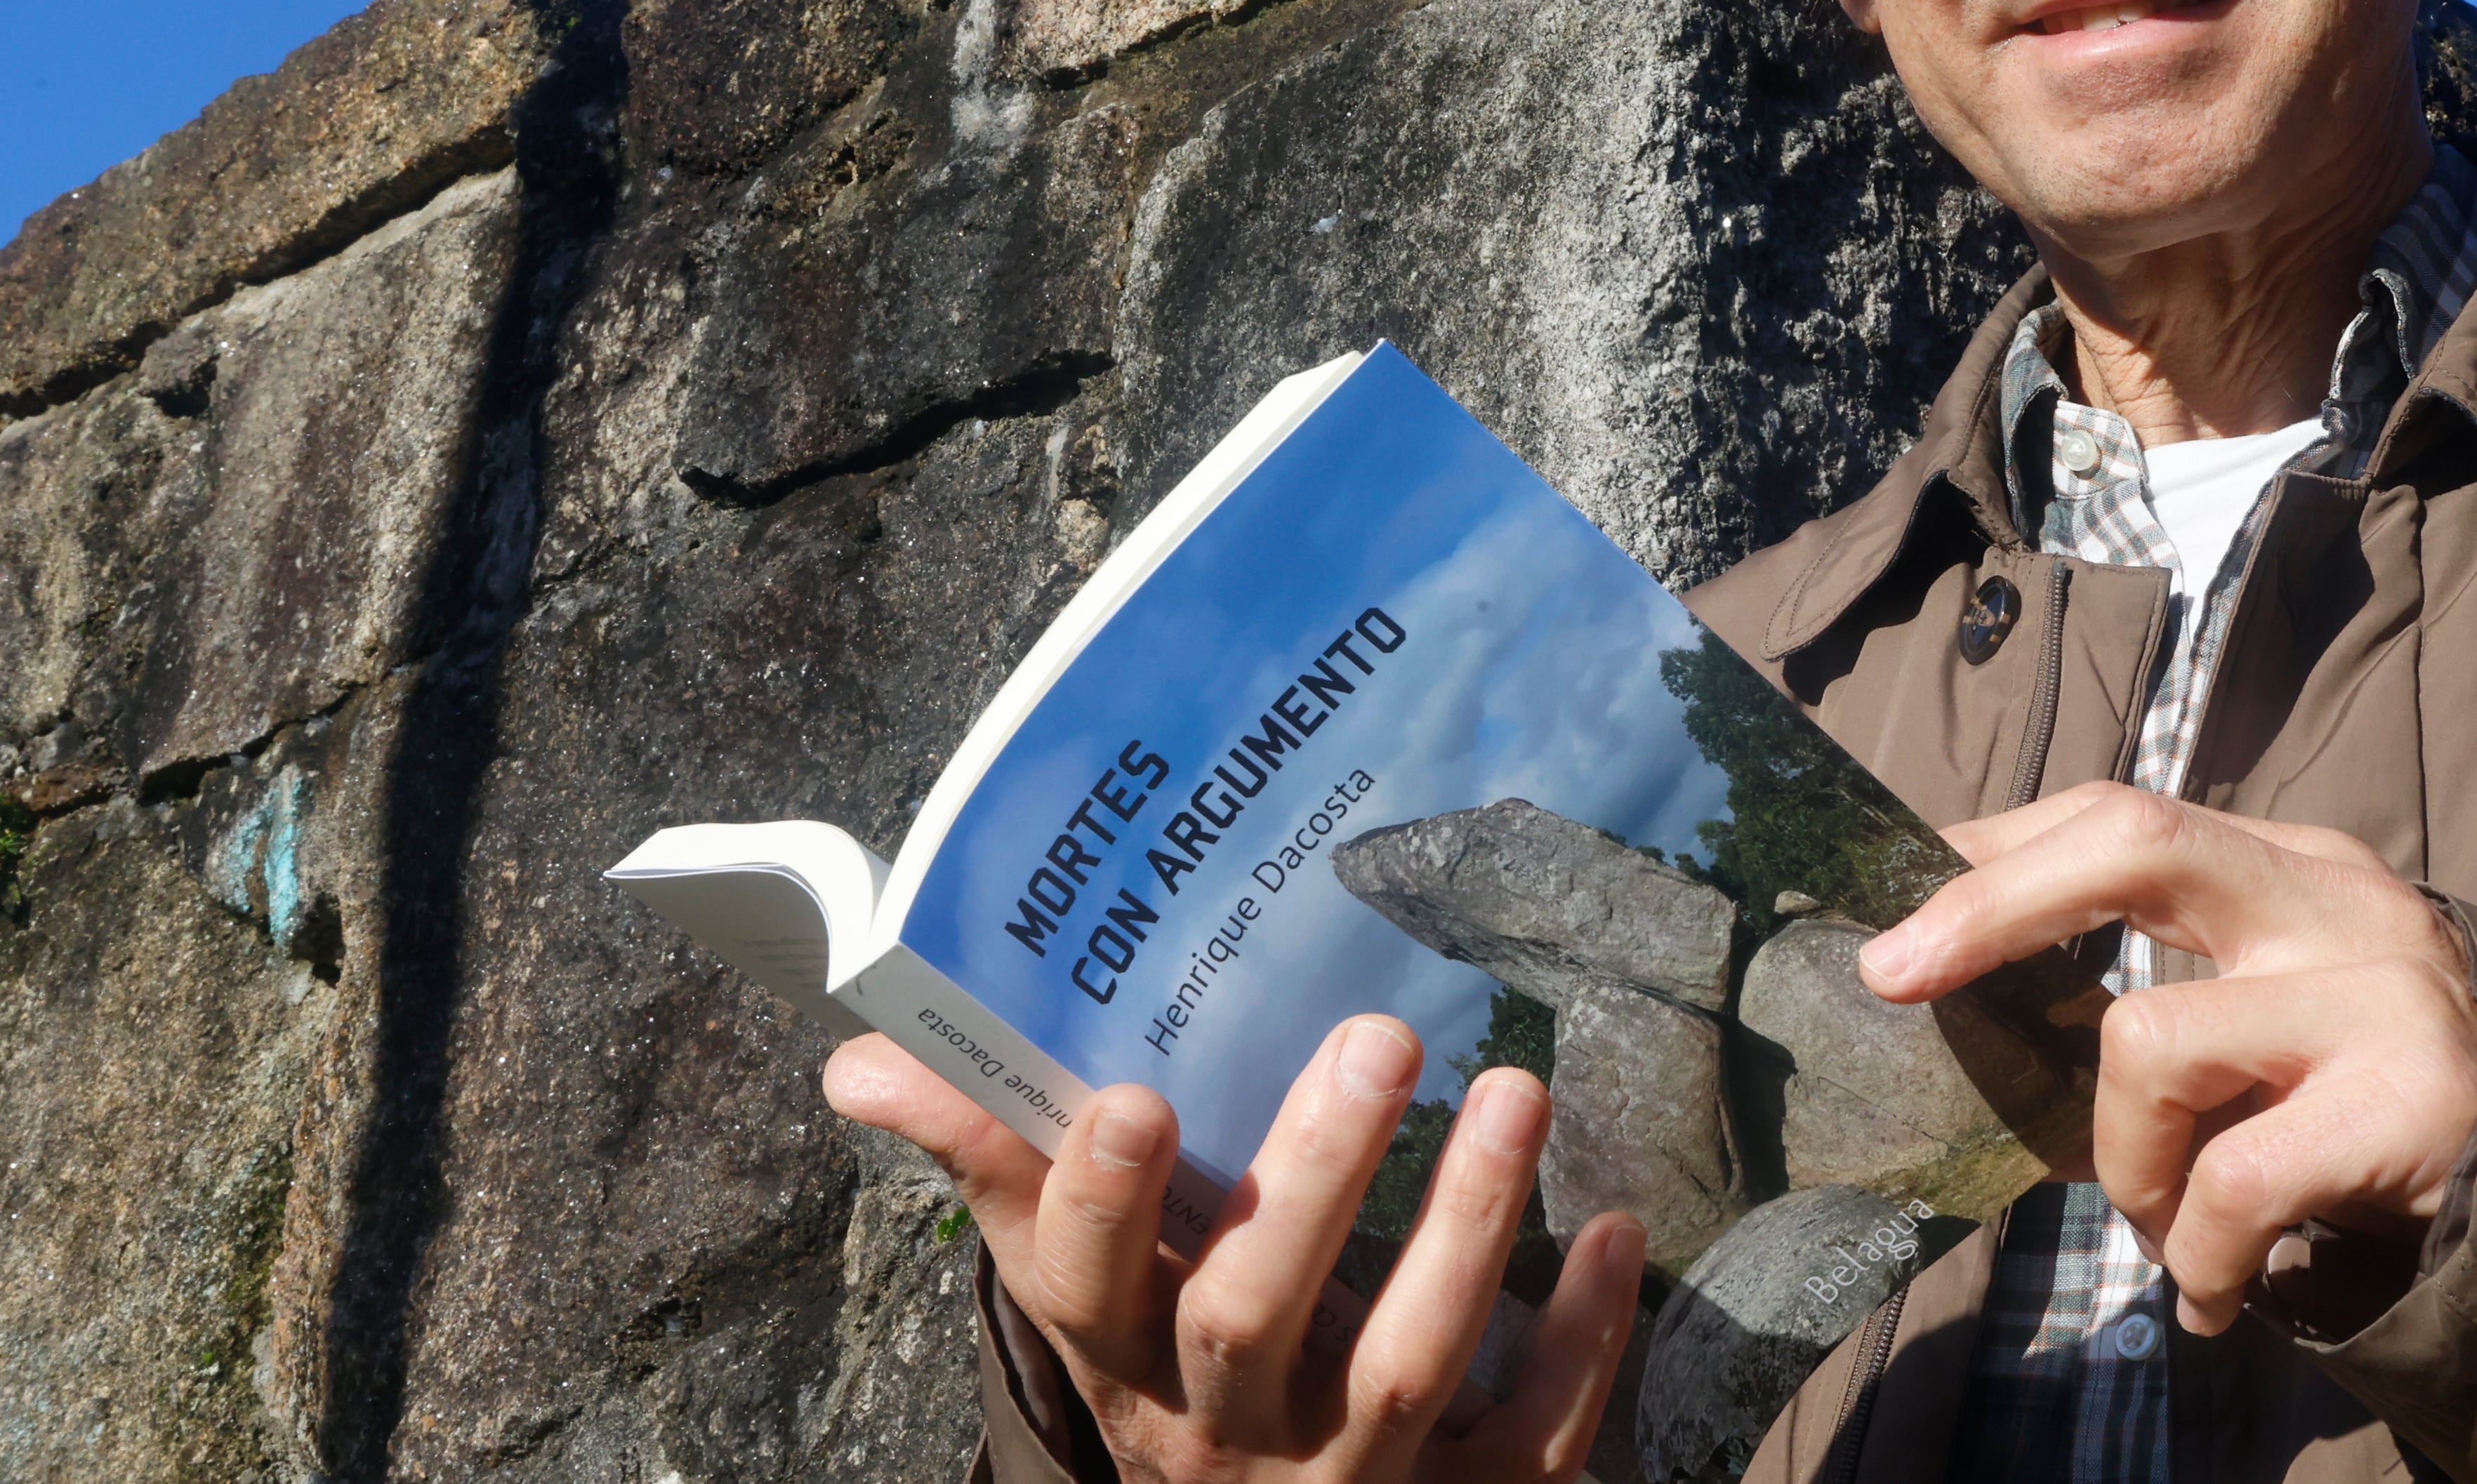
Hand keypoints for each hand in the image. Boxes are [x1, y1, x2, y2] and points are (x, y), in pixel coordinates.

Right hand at [825, 1014, 1645, 1479]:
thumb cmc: (1173, 1352)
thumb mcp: (1082, 1276)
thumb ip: (993, 1155)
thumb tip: (860, 1058)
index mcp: (1123, 1354)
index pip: (1083, 1282)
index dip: (1101, 1197)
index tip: (1135, 1095)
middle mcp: (1223, 1427)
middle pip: (1256, 1309)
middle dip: (1319, 1175)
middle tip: (1383, 1037)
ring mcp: (1349, 1478)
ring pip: (1402, 1364)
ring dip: (1467, 1227)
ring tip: (1520, 1087)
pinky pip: (1529, 1435)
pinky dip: (1579, 1338)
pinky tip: (1616, 1230)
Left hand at [1855, 782, 2476, 1336]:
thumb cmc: (2367, 1106)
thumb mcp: (2266, 1019)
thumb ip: (2154, 999)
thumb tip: (1964, 1013)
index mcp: (2287, 865)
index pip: (2113, 812)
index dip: (1989, 853)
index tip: (1892, 909)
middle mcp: (2334, 900)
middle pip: (2130, 837)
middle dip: (1988, 904)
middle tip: (1895, 975)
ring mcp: (2379, 991)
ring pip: (2150, 1038)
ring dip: (2121, 1164)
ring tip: (2162, 1227)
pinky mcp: (2413, 1101)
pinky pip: (2231, 1181)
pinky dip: (2195, 1254)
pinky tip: (2213, 1293)